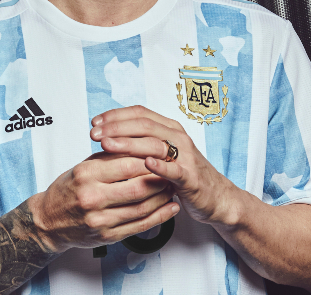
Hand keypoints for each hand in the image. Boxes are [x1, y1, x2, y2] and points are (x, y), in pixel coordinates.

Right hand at [30, 151, 179, 252]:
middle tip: (172, 171)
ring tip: (173, 187)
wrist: (48, 221)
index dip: (150, 160)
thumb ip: (109, 158)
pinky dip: (160, 217)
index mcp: (87, 175)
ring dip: (163, 197)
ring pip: (142, 208)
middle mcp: (92, 197)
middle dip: (160, 179)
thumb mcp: (83, 167)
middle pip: (138, 187)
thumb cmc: (67, 190)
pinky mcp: (107, 236)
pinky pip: (140, 226)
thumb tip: (140, 147)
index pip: (128, 165)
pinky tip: (171, 208)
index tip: (163, 155)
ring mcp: (100, 219)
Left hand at [90, 105, 240, 226]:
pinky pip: (174, 169)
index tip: (95, 123)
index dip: (115, 116)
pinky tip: (145, 164)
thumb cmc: (183, 175)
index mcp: (168, 128)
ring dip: (129, 143)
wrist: (215, 196)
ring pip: (155, 143)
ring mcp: (185, 156)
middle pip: (144, 125)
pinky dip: (160, 166)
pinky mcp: (191, 177)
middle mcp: (177, 137)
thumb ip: (140, 143)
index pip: (139, 113)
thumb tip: (108, 136)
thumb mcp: (161, 154)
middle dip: (115, 128)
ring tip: (108, 145)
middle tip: (94, 134)